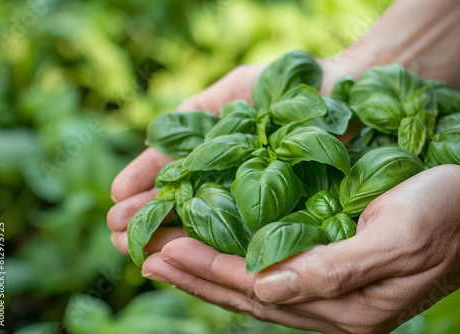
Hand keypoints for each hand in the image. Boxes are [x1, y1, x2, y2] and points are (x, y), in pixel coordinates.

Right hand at [107, 56, 361, 253]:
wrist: (344, 88)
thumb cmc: (285, 86)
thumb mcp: (231, 93)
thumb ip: (193, 117)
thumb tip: (146, 148)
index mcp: (217, 159)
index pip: (173, 180)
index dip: (144, 191)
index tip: (115, 204)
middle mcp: (234, 186)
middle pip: (187, 209)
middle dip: (150, 223)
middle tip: (117, 238)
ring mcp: (260, 204)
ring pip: (213, 226)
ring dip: (176, 240)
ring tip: (140, 252)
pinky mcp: (290, 217)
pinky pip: (253, 233)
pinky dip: (223, 245)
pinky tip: (193, 255)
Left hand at [141, 165, 459, 333]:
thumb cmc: (447, 214)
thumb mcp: (398, 242)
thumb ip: (334, 273)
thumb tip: (267, 292)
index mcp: (342, 304)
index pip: (253, 288)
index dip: (204, 269)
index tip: (158, 250)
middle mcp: (326, 301)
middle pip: (242, 290)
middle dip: (190, 270)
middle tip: (141, 250)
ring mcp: (326, 285)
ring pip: (249, 279)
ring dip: (204, 264)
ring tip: (161, 250)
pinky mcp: (329, 264)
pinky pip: (269, 263)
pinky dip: (234, 255)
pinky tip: (212, 245)